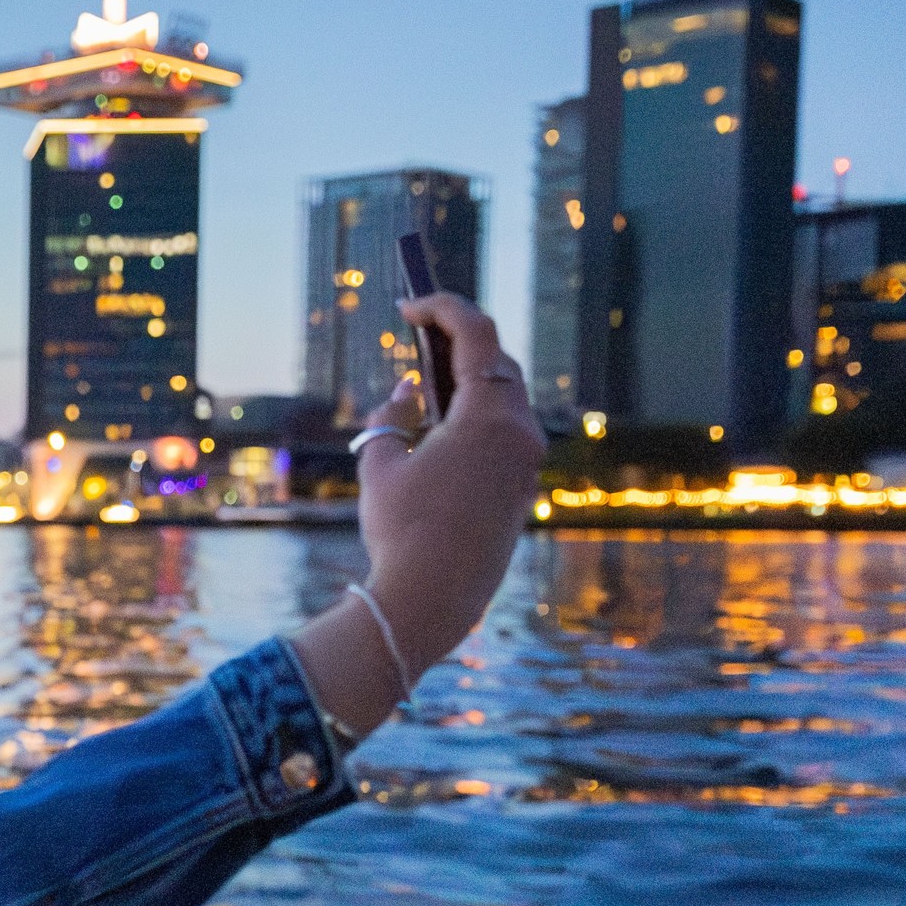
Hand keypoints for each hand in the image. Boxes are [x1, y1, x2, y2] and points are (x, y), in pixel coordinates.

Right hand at [288, 293, 543, 738]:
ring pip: (506, 397)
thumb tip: (410, 390)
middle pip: (497, 361)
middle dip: (458, 340)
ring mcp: (526, 462)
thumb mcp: (379, 462)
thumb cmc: (400, 530)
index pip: (476, 333)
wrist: (431, 599)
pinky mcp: (522, 488)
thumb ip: (391, 415)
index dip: (442, 307)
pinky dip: (477, 413)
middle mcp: (520, 433)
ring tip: (427, 375)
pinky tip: (442, 423)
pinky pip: (506, 431)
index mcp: (489, 416)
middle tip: (417, 333)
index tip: (409, 307)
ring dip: (468, 378)